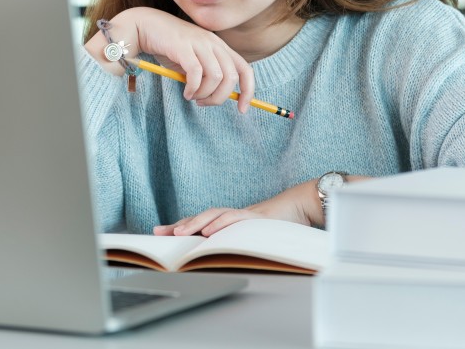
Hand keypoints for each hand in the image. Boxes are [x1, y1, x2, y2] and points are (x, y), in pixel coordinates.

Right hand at [85, 8, 255, 112]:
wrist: (146, 25)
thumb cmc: (169, 46)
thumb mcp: (194, 60)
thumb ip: (208, 74)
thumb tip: (218, 96)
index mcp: (219, 46)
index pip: (245, 69)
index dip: (248, 90)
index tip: (242, 109)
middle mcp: (213, 43)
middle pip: (231, 76)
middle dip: (221, 97)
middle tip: (204, 103)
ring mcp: (199, 43)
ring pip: (216, 77)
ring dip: (205, 94)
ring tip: (192, 97)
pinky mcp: (183, 47)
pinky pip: (196, 73)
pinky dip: (193, 88)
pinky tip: (186, 92)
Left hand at [152, 180, 321, 236]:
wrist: (303, 204)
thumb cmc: (283, 223)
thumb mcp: (257, 238)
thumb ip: (241, 244)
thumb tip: (223, 260)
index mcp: (232, 223)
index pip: (202, 224)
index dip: (182, 227)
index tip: (160, 232)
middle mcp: (234, 216)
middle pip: (202, 217)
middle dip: (180, 225)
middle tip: (160, 233)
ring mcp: (245, 214)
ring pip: (215, 215)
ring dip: (196, 223)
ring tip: (179, 232)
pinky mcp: (257, 216)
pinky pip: (236, 219)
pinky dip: (221, 224)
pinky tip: (209, 230)